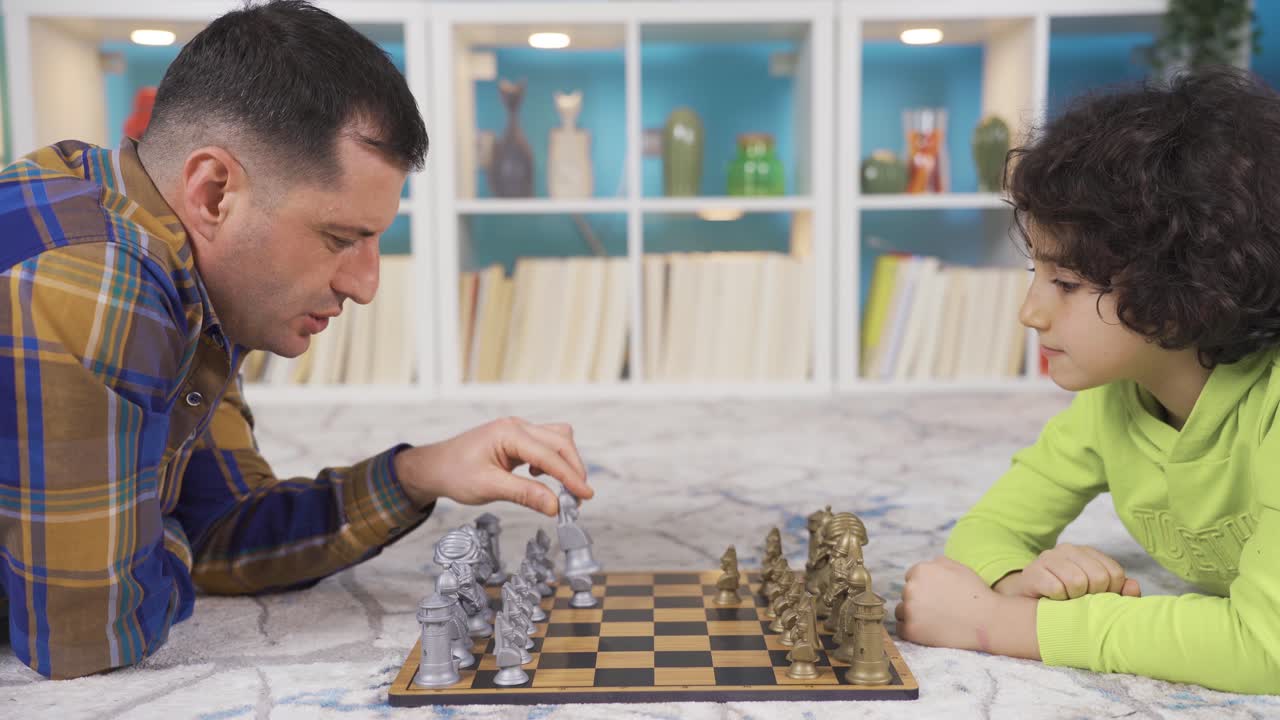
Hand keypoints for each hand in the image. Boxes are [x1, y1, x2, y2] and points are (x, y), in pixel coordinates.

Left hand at [393, 417, 592, 515]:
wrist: (435, 467)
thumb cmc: (454, 473)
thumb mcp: (489, 487)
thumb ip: (524, 494)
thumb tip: (555, 506)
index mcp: (509, 433)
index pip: (549, 455)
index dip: (570, 477)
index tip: (585, 496)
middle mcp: (517, 426)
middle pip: (560, 441)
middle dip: (573, 469)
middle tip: (579, 498)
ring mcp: (518, 430)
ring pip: (557, 439)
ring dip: (565, 462)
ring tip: (564, 489)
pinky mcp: (518, 439)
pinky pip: (546, 445)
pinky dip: (553, 461)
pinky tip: (541, 478)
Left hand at [896, 556, 1039, 659]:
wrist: (987, 622)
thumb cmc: (975, 593)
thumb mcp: (958, 567)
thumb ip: (937, 563)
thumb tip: (926, 567)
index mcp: (921, 570)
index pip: (912, 577)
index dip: (925, 587)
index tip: (937, 595)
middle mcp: (911, 588)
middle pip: (906, 594)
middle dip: (919, 599)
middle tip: (938, 608)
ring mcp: (909, 610)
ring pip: (901, 610)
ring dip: (913, 614)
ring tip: (935, 620)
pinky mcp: (910, 630)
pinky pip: (901, 628)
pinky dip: (912, 630)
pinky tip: (929, 629)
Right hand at [994, 543, 1140, 600]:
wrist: (1024, 603)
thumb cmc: (1065, 601)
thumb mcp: (1094, 597)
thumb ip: (1118, 593)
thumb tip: (1133, 586)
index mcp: (1087, 553)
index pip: (1114, 573)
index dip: (1110, 592)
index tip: (1097, 599)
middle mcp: (1068, 549)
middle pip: (1099, 577)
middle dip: (1093, 596)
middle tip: (1080, 601)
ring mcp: (1048, 558)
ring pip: (1077, 581)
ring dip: (1074, 599)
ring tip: (1066, 600)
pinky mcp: (1032, 571)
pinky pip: (1056, 588)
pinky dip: (1057, 600)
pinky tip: (1052, 599)